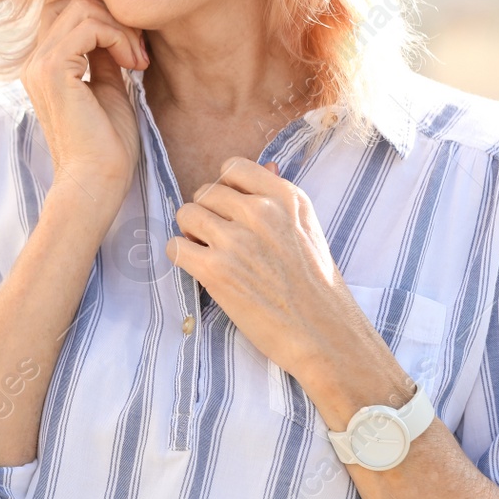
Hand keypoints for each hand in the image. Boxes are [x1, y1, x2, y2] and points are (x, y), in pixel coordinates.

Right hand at [20, 0, 147, 217]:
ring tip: (137, 61)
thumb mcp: (108, 86)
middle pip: (76, 2)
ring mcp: (40, 64)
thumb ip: (104, 55)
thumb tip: (115, 27)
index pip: (69, 10)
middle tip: (139, 52)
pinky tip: (132, 64)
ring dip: (121, 28)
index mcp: (44, 65)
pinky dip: (117, 37)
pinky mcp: (53, 70)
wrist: (97, 180)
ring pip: (83, 7)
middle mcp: (34, 60)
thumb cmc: (106, 144)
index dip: (107, 19)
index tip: (135, 50)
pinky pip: (89, 26)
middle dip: (116, 18)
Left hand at [166, 157, 395, 395]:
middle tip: (222, 241)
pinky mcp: (216, 270)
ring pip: (185, 214)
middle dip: (207, 215)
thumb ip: (279, 196)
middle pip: (204, 192)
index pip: (231, 168)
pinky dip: (181, 257)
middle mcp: (260, 212)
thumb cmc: (316, 285)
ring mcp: (236, 240)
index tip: (231, 211)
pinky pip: (174, 246)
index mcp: (285, 197)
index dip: (224, 189)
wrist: (324, 334)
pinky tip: (200, 269)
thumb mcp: (307, 228)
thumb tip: (266, 165)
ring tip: (211, 254)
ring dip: (192, 235)